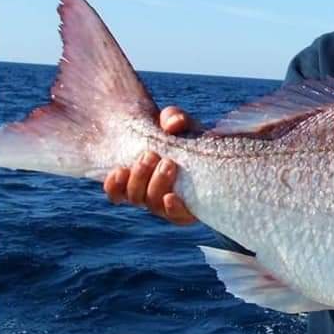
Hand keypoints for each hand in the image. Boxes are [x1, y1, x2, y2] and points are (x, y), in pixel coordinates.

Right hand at [103, 105, 197, 224]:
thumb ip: (173, 117)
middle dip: (139, 176)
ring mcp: (168, 205)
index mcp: (139, 178)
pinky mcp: (188, 211)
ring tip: (168, 164)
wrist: (220, 155)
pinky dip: (171, 207)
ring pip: (152, 204)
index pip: (116, 190)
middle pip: (134, 196)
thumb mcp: (180, 124)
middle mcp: (150, 195)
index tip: (119, 169)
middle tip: (150, 156)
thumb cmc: (190, 139)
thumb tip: (172, 124)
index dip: (113, 185)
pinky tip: (172, 197)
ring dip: (155, 184)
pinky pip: (175, 216)